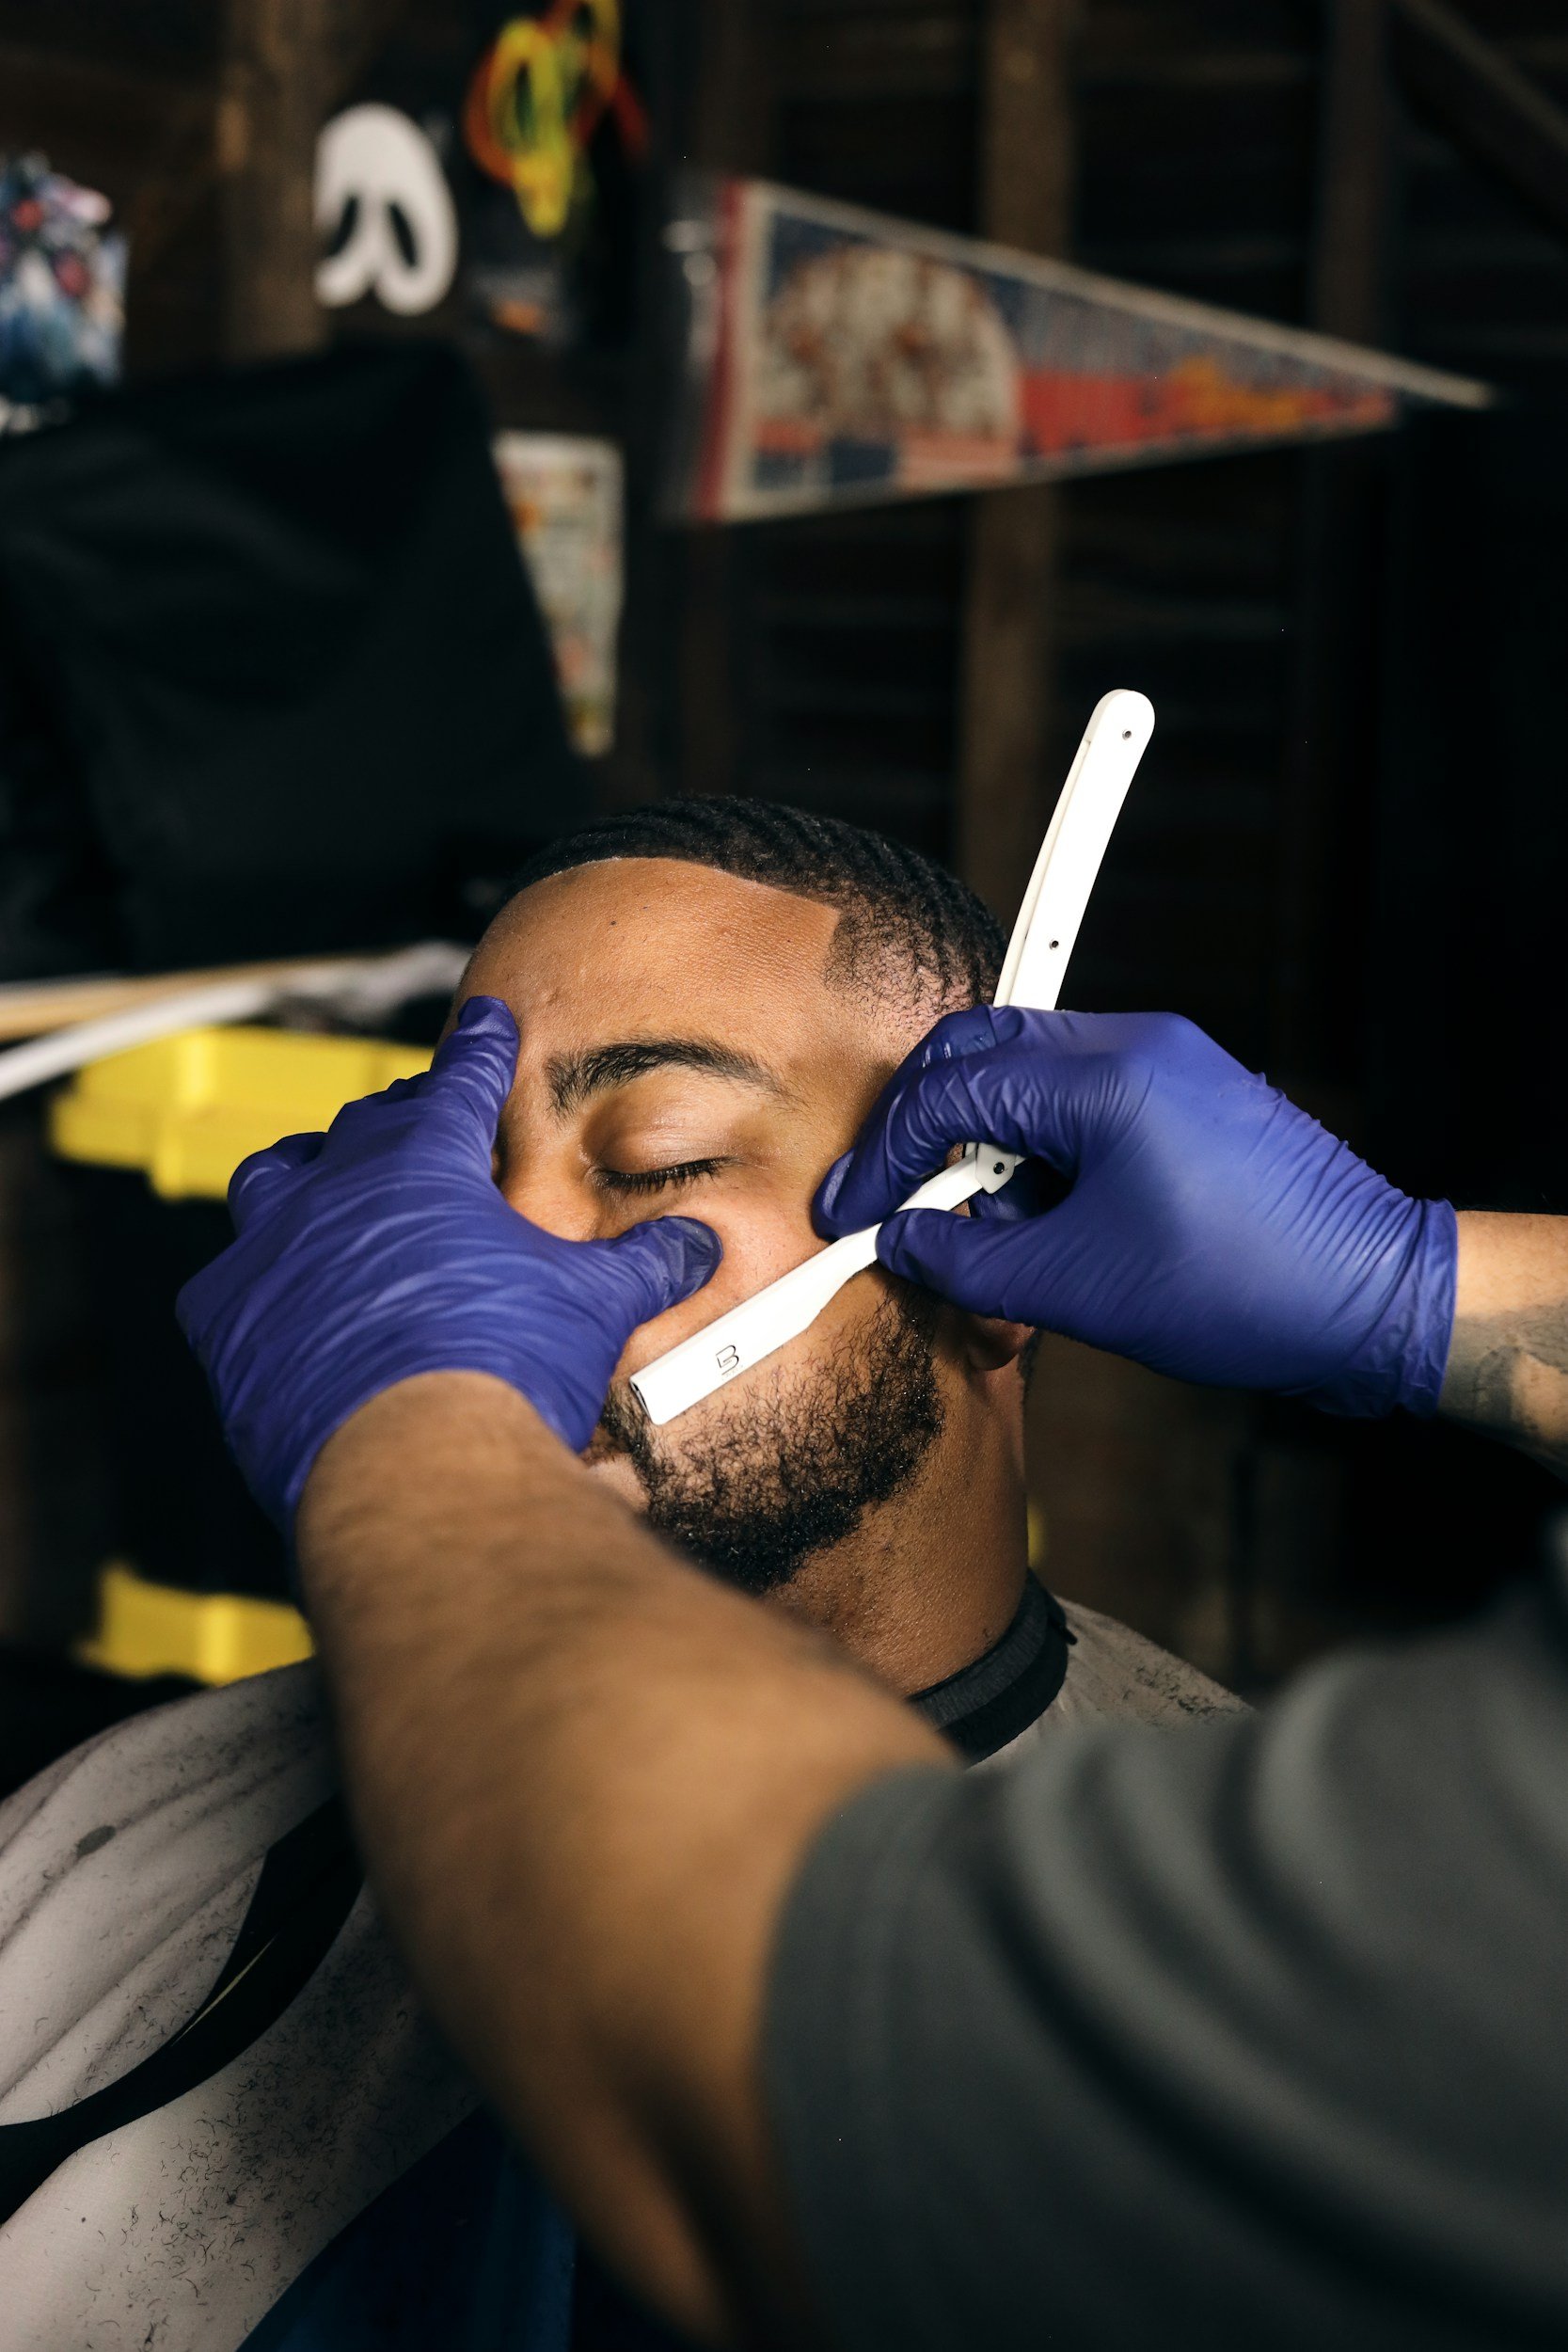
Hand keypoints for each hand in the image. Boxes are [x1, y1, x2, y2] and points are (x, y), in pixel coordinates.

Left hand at [178, 997, 719, 1529]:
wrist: (409, 1458)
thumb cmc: (507, 1365)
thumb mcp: (596, 1304)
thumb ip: (644, 1264)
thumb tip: (697, 1244)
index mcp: (427, 1160)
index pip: (461, 1078)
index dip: (480, 1050)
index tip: (484, 1025)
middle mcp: (338, 1186)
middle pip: (365, 1126)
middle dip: (398, 1119)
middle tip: (419, 1126)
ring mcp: (271, 1248)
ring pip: (273, 1181)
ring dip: (302, 1179)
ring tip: (323, 1187)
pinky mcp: (224, 1321)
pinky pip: (226, 1282)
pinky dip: (254, 1284)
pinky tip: (274, 1303)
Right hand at [815, 1006, 1456, 1414]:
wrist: (1375, 1302)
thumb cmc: (1248, 1290)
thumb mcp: (1078, 1289)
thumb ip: (969, 1257)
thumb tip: (904, 1241)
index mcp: (1109, 1077)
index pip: (952, 1087)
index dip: (886, 1153)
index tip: (852, 1209)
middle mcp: (1138, 1045)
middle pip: (981, 1048)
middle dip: (923, 1124)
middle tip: (890, 1197)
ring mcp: (1168, 1061)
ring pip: (1028, 1072)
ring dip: (985, 1143)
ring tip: (987, 1234)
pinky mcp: (1187, 1093)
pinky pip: (1081, 1101)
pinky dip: (1041, 1152)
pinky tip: (1043, 1225)